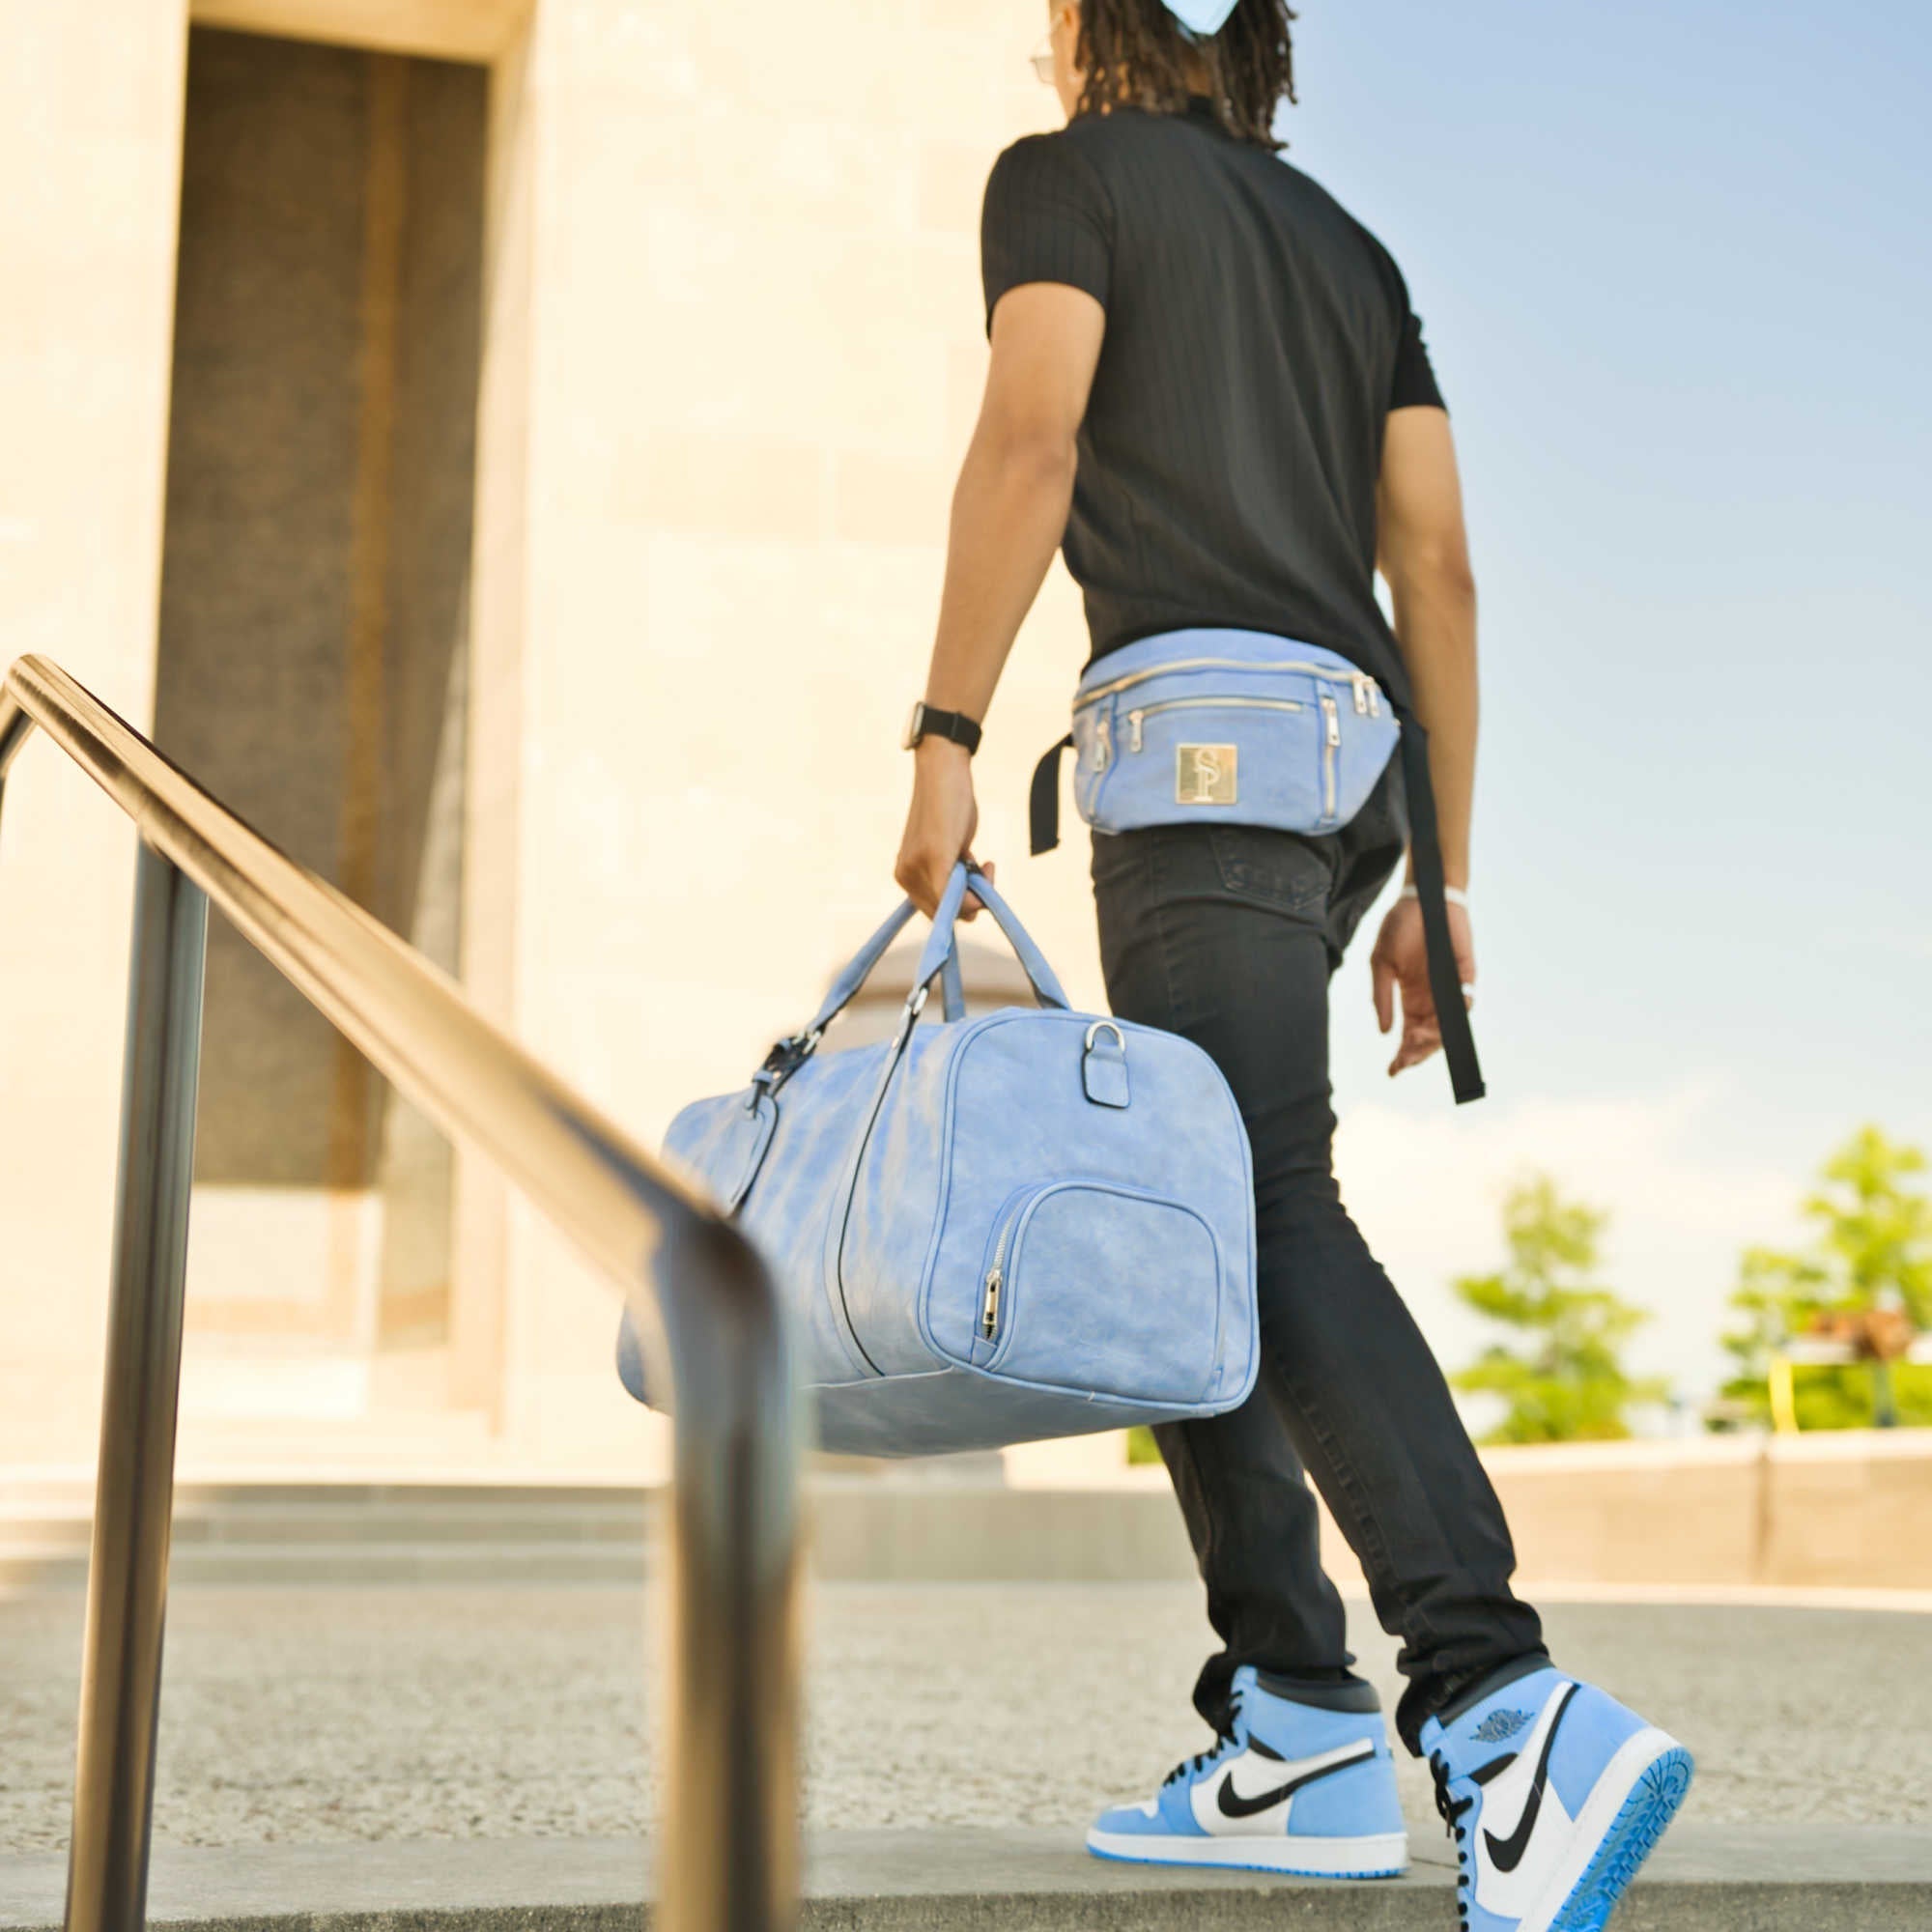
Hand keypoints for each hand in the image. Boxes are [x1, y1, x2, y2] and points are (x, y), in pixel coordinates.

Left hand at [894, 740, 994, 918]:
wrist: (943, 771)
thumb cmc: (948, 807)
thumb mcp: (947, 849)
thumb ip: (951, 875)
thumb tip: (968, 905)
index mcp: (904, 874)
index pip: (933, 911)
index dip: (960, 907)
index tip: (978, 882)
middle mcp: (905, 874)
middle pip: (944, 914)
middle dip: (971, 903)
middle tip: (986, 870)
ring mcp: (917, 867)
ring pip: (953, 908)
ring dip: (979, 893)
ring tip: (985, 863)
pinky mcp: (935, 856)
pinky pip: (953, 897)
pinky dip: (972, 898)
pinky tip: (986, 871)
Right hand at [1370, 894, 1474, 1077]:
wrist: (1424, 897)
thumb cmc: (1399, 927)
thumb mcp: (1381, 963)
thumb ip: (1381, 996)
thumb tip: (1384, 1031)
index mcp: (1410, 999)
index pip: (1408, 1034)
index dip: (1402, 1055)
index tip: (1393, 1070)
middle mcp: (1432, 999)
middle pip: (1428, 1038)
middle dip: (1416, 1053)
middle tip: (1404, 1059)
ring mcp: (1450, 989)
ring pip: (1446, 1026)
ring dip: (1432, 1040)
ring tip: (1415, 1042)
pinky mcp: (1466, 976)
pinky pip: (1465, 1003)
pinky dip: (1454, 1017)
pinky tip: (1436, 1025)